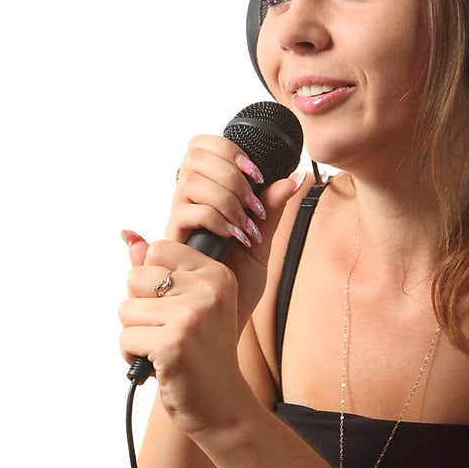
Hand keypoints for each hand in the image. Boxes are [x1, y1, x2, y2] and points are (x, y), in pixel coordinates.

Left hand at [118, 238, 253, 437]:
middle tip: (168, 332)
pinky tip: (159, 365)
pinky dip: (132, 356)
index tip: (174, 307)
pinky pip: (125, 338)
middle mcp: (208, 289)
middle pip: (135, 278)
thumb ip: (159, 270)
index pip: (157, 250)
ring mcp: (191, 316)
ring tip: (163, 349)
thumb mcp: (190, 305)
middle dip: (139, 309)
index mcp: (216, 274)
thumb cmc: (201, 355)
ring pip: (126, 309)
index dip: (152, 283)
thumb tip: (127, 236)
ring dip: (135, 335)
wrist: (221, 404)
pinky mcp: (173, 344)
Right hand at [141, 133, 305, 330]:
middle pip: (194, 155)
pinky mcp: (171, 242)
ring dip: (225, 197)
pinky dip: (216, 218)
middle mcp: (187, 204)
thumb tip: (297, 177)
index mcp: (206, 196)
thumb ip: (273, 210)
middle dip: (230, 173)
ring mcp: (177, 221)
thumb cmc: (235, 286)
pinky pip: (186, 212)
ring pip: (190, 180)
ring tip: (245, 225)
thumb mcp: (261, 243)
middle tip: (253, 203)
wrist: (223, 320)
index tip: (256, 173)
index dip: (226, 148)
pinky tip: (234, 237)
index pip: (202, 147)